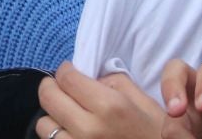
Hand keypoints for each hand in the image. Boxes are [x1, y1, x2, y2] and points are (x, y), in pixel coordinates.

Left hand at [36, 63, 164, 137]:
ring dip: (53, 115)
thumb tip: (89, 76)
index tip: (69, 70)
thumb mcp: (144, 100)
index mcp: (109, 107)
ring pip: (44, 125)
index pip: (67, 78)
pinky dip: (58, 135)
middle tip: (60, 85)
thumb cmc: (157, 133)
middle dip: (51, 86)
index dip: (65, 69)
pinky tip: (72, 132)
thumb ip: (113, 81)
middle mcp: (89, 129)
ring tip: (67, 113)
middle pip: (47, 98)